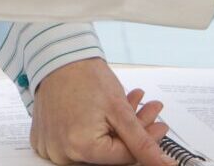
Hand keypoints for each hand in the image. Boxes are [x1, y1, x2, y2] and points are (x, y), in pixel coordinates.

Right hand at [29, 58, 175, 165]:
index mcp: (82, 148)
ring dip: (119, 128)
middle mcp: (64, 153)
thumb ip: (143, 142)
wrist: (57, 58)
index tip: (160, 127)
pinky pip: (80, 141)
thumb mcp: (120, 110)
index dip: (146, 141)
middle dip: (134, 131)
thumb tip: (163, 165)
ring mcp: (54, 147)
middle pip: (111, 152)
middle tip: (148, 111)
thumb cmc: (83, 76)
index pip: (125, 157)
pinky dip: (99, 128)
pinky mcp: (50, 140)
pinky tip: (113, 111)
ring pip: (98, 147)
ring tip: (132, 104)